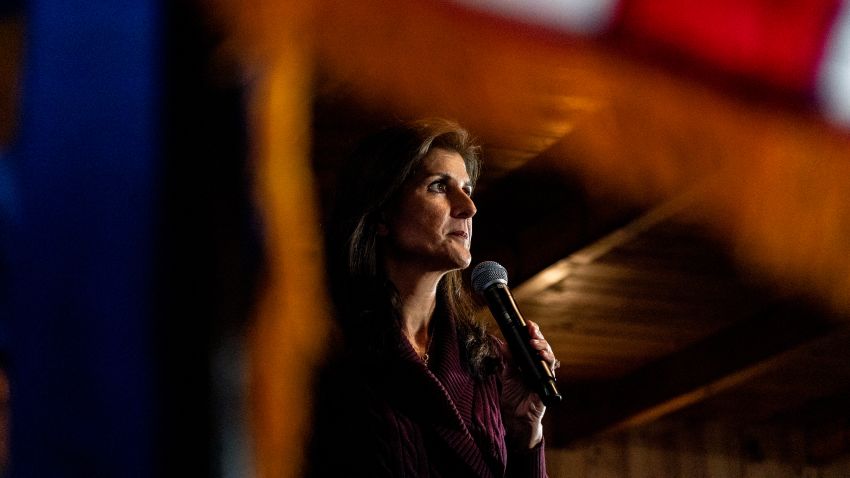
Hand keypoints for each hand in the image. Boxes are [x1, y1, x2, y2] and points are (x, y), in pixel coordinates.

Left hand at [499, 320, 559, 448]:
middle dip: (538, 337)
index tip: (528, 324)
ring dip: (543, 348)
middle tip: (531, 330)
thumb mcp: (507, 375)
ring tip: (534, 344)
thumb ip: (507, 360)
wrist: (515, 418)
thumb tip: (501, 343)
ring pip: (550, 357)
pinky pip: (550, 374)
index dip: (533, 332)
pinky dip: (547, 365)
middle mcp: (539, 367)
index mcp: (529, 362)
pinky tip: (542, 358)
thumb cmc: (513, 397)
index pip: (534, 343)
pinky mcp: (547, 387)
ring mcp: (545, 376)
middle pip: (544, 347)